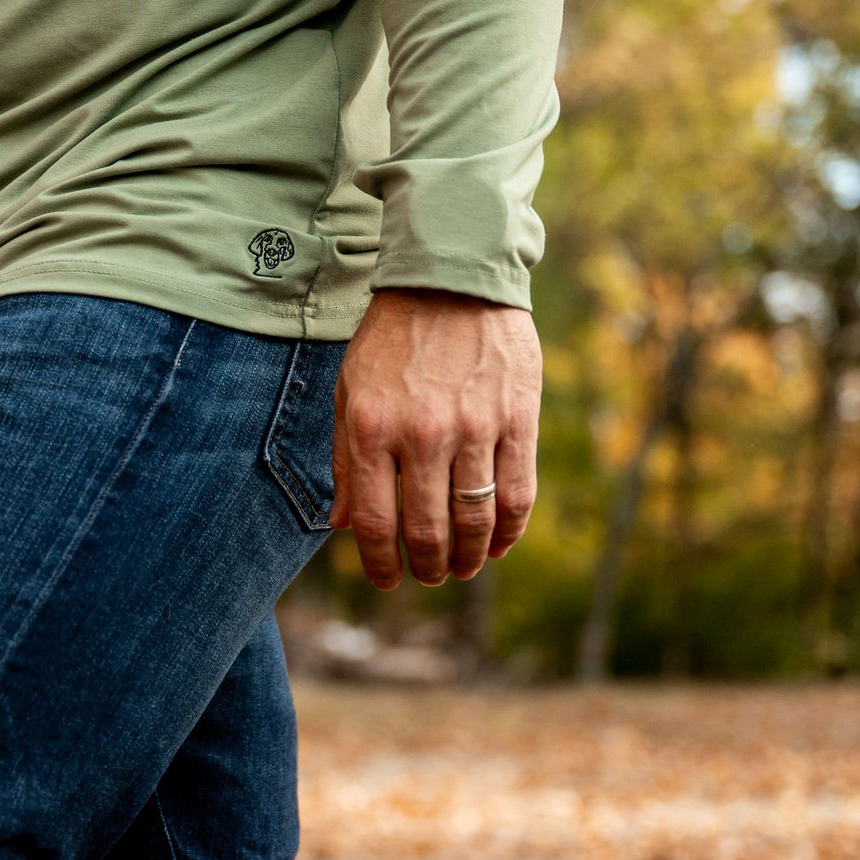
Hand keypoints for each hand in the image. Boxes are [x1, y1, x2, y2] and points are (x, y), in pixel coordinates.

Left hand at [330, 289, 540, 589]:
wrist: (452, 279)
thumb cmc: (392, 338)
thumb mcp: (350, 390)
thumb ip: (344, 459)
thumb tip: (342, 526)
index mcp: (371, 428)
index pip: (376, 523)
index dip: (380, 565)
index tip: (388, 580)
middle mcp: (422, 433)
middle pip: (427, 531)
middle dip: (428, 567)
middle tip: (429, 575)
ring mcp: (474, 428)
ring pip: (475, 521)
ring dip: (469, 558)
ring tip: (463, 567)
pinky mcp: (517, 419)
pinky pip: (517, 494)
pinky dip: (509, 531)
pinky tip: (498, 544)